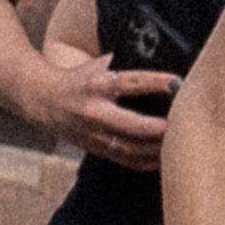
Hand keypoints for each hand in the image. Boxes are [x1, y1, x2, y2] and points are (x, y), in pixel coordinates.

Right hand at [34, 51, 176, 173]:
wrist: (43, 100)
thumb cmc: (80, 79)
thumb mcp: (97, 65)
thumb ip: (124, 66)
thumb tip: (162, 62)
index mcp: (96, 85)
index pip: (130, 82)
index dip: (155, 82)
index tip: (177, 83)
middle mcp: (93, 112)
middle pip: (130, 125)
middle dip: (157, 128)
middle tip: (181, 125)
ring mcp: (92, 134)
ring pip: (128, 148)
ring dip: (155, 148)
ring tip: (177, 145)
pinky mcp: (94, 148)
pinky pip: (123, 160)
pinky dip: (144, 162)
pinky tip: (162, 159)